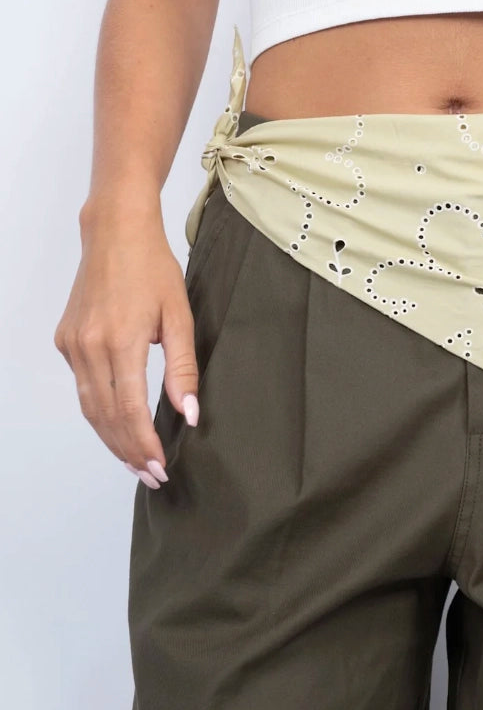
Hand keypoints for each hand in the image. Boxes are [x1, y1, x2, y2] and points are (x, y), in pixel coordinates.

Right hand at [54, 199, 200, 488]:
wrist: (115, 232)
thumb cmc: (154, 270)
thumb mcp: (180, 319)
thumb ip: (183, 370)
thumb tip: (189, 414)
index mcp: (120, 342)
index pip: (130, 410)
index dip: (144, 444)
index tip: (160, 467)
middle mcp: (89, 346)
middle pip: (106, 416)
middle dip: (129, 451)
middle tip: (152, 476)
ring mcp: (73, 344)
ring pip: (90, 407)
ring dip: (113, 439)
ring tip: (137, 463)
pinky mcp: (66, 340)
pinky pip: (83, 388)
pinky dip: (101, 414)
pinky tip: (119, 429)